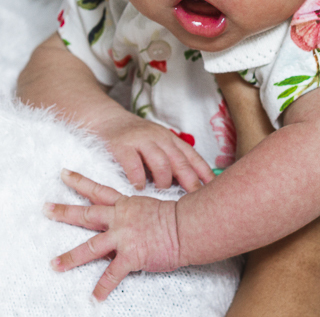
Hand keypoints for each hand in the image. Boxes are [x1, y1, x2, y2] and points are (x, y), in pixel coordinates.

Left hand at [46, 169, 181, 300]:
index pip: (98, 190)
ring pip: (91, 246)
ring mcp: (123, 237)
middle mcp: (120, 218)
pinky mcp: (131, 256)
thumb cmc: (175, 217)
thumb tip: (131, 221)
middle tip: (45, 208)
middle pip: (86, 214)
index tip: (63, 174)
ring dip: (72, 257)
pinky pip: (113, 274)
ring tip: (55, 264)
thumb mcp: (150, 207)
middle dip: (64, 212)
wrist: (187, 227)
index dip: (79, 181)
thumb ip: (135, 213)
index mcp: (125, 204)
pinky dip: (103, 287)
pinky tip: (95, 297)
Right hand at [93, 110, 213, 191]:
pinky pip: (134, 165)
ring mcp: (140, 140)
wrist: (105, 119)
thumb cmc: (134, 138)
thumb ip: (172, 159)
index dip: (204, 174)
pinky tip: (139, 188)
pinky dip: (139, 180)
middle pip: (180, 162)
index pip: (192, 157)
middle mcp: (158, 138)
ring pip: (161, 163)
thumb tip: (193, 185)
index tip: (215, 191)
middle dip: (190, 182)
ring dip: (164, 181)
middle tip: (194, 200)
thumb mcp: (157, 143)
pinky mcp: (121, 146)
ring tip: (161, 192)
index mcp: (170, 139)